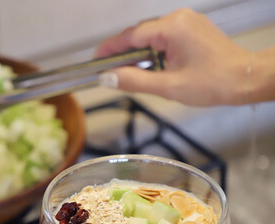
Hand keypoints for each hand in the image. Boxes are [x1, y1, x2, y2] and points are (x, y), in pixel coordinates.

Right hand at [95, 8, 250, 105]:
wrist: (246, 79)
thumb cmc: (215, 82)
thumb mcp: (168, 87)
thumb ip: (134, 81)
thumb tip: (108, 78)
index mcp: (172, 28)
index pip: (130, 36)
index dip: (110, 49)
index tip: (96, 60)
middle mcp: (178, 19)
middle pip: (138, 34)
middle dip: (123, 53)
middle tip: (110, 73)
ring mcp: (186, 22)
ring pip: (150, 36)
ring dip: (139, 54)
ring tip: (132, 74)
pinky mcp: (191, 29)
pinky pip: (163, 36)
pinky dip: (153, 51)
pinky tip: (151, 67)